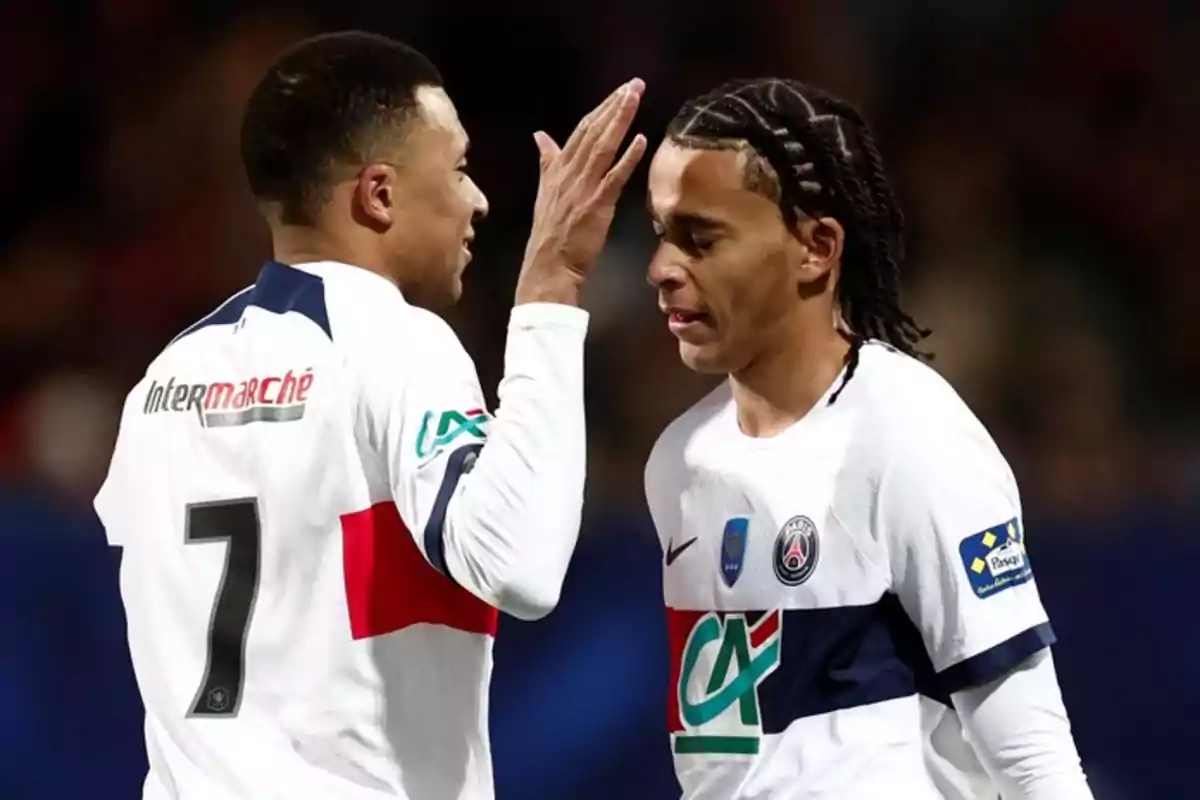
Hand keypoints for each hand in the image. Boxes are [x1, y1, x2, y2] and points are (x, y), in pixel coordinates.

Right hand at [515, 79, 647, 305]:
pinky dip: (627, 157)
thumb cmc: (550, 235)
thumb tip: (540, 135)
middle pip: (592, 131)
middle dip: (613, 105)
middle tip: (633, 84)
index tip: (618, 91)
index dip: (600, 110)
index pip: (580, 131)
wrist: (547, 267)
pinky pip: (614, 177)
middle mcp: (568, 173)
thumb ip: (547, 162)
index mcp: (556, 169)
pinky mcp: (596, 205)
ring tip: (634, 97)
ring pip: (602, 146)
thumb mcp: (545, 193)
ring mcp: (583, 188)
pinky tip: (640, 139)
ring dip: (619, 119)